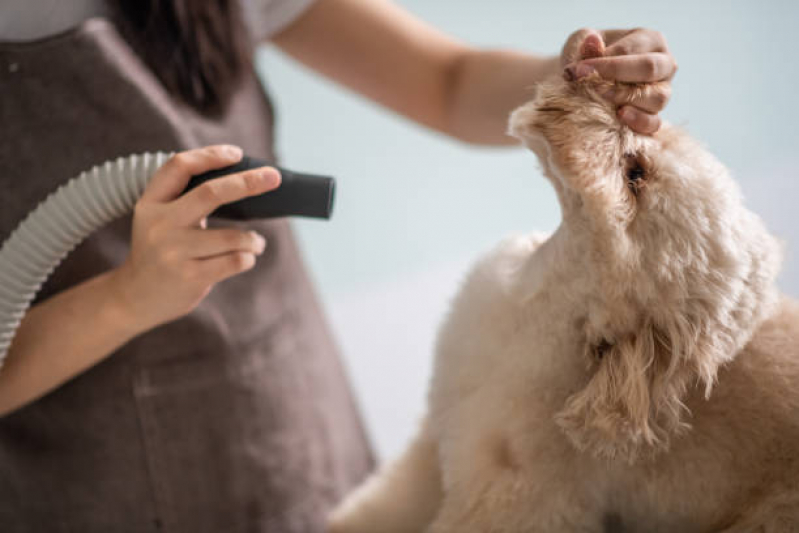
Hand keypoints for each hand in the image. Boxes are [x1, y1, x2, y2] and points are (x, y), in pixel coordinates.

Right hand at [109, 145, 280, 330]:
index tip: (237, 154)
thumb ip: (187, 200)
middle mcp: (160, 224)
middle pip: (211, 193)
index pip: (179, 166)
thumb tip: (243, 178)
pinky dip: (249, 257)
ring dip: (253, 239)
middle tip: (275, 176)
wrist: (135, 297)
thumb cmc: (161, 251)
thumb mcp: (159, 219)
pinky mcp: (190, 277)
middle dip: (248, 182)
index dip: (210, 155)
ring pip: (232, 236)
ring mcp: (174, 252)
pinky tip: (247, 258)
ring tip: (256, 243)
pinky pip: (235, 261)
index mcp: (151, 203)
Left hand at [560, 28, 677, 133]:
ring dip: (627, 98)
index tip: (576, 71)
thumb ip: (586, 44)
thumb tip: (592, 41)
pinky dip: (638, 121)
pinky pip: (654, 123)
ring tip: (601, 99)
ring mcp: (663, 93)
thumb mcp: (580, 44)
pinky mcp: (655, 117)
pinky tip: (620, 116)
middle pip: (650, 68)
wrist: (581, 84)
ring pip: (657, 97)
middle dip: (617, 76)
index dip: (604, 61)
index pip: (631, 49)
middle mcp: (664, 65)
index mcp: (651, 40)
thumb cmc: (585, 58)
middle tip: (589, 84)